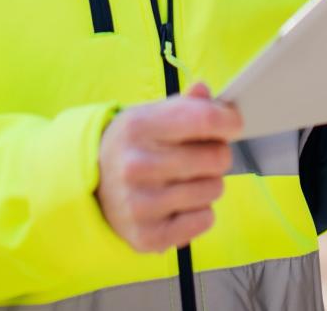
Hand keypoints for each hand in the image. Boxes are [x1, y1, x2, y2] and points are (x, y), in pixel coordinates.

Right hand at [95, 80, 241, 252]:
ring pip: (214, 189)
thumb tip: (204, 90)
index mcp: (138, 127)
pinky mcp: (149, 236)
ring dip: (209, 183)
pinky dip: (200, 212)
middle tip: (204, 155)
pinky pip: (205, 220)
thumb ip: (183, 104)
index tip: (232, 123)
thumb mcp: (150, 116)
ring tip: (187, 180)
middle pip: (216, 158)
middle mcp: (136, 166)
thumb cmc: (134, 146)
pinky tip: (180, 204)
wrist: (93, 185)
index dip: (228, 120)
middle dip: (218, 154)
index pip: (204, 119)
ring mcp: (141, 204)